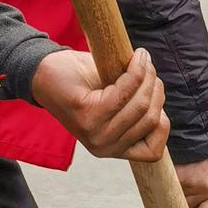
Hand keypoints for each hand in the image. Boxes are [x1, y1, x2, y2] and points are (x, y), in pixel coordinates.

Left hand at [31, 48, 168, 160]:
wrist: (45, 73)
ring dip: (148, 76)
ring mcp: (95, 133)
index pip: (153, 151)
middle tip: (148, 67)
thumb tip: (159, 98)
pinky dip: (136, 71)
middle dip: (156, 89)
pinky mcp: (88, 114)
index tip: (156, 96)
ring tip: (142, 60)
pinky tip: (137, 57)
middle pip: (151, 119)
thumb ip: (137, 109)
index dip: (162, 121)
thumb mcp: (116, 105)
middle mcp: (104, 147)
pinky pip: (125, 91)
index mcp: (113, 149)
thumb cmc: (83, 85)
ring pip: (141, 104)